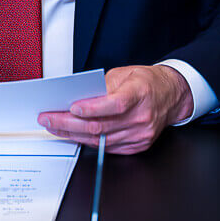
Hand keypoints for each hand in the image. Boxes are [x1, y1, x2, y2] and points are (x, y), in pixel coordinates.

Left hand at [36, 65, 193, 154]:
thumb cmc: (147, 82)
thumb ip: (102, 86)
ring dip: (73, 134)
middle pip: (101, 125)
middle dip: (69, 123)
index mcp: (140, 94)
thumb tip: (77, 96)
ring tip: (54, 127)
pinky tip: (73, 134)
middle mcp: (141, 117)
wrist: (171, 96)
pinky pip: (107, 147)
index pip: (115, 104)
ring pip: (101, 139)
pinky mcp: (137, 145)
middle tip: (48, 119)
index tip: (71, 107)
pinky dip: (88, 140)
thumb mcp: (124, 73)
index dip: (92, 107)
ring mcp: (140, 134)